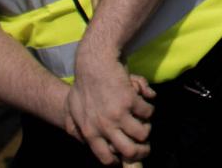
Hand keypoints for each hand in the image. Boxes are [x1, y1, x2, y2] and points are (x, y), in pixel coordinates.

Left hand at [66, 46, 155, 162]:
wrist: (95, 62)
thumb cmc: (83, 83)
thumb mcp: (72, 106)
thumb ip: (73, 124)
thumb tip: (79, 138)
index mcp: (90, 131)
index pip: (105, 157)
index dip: (117, 159)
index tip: (124, 155)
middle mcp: (104, 126)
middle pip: (129, 151)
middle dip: (141, 150)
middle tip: (145, 145)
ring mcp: (118, 114)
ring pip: (142, 133)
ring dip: (147, 128)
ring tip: (145, 122)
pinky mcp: (130, 100)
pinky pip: (147, 112)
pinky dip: (149, 108)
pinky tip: (145, 102)